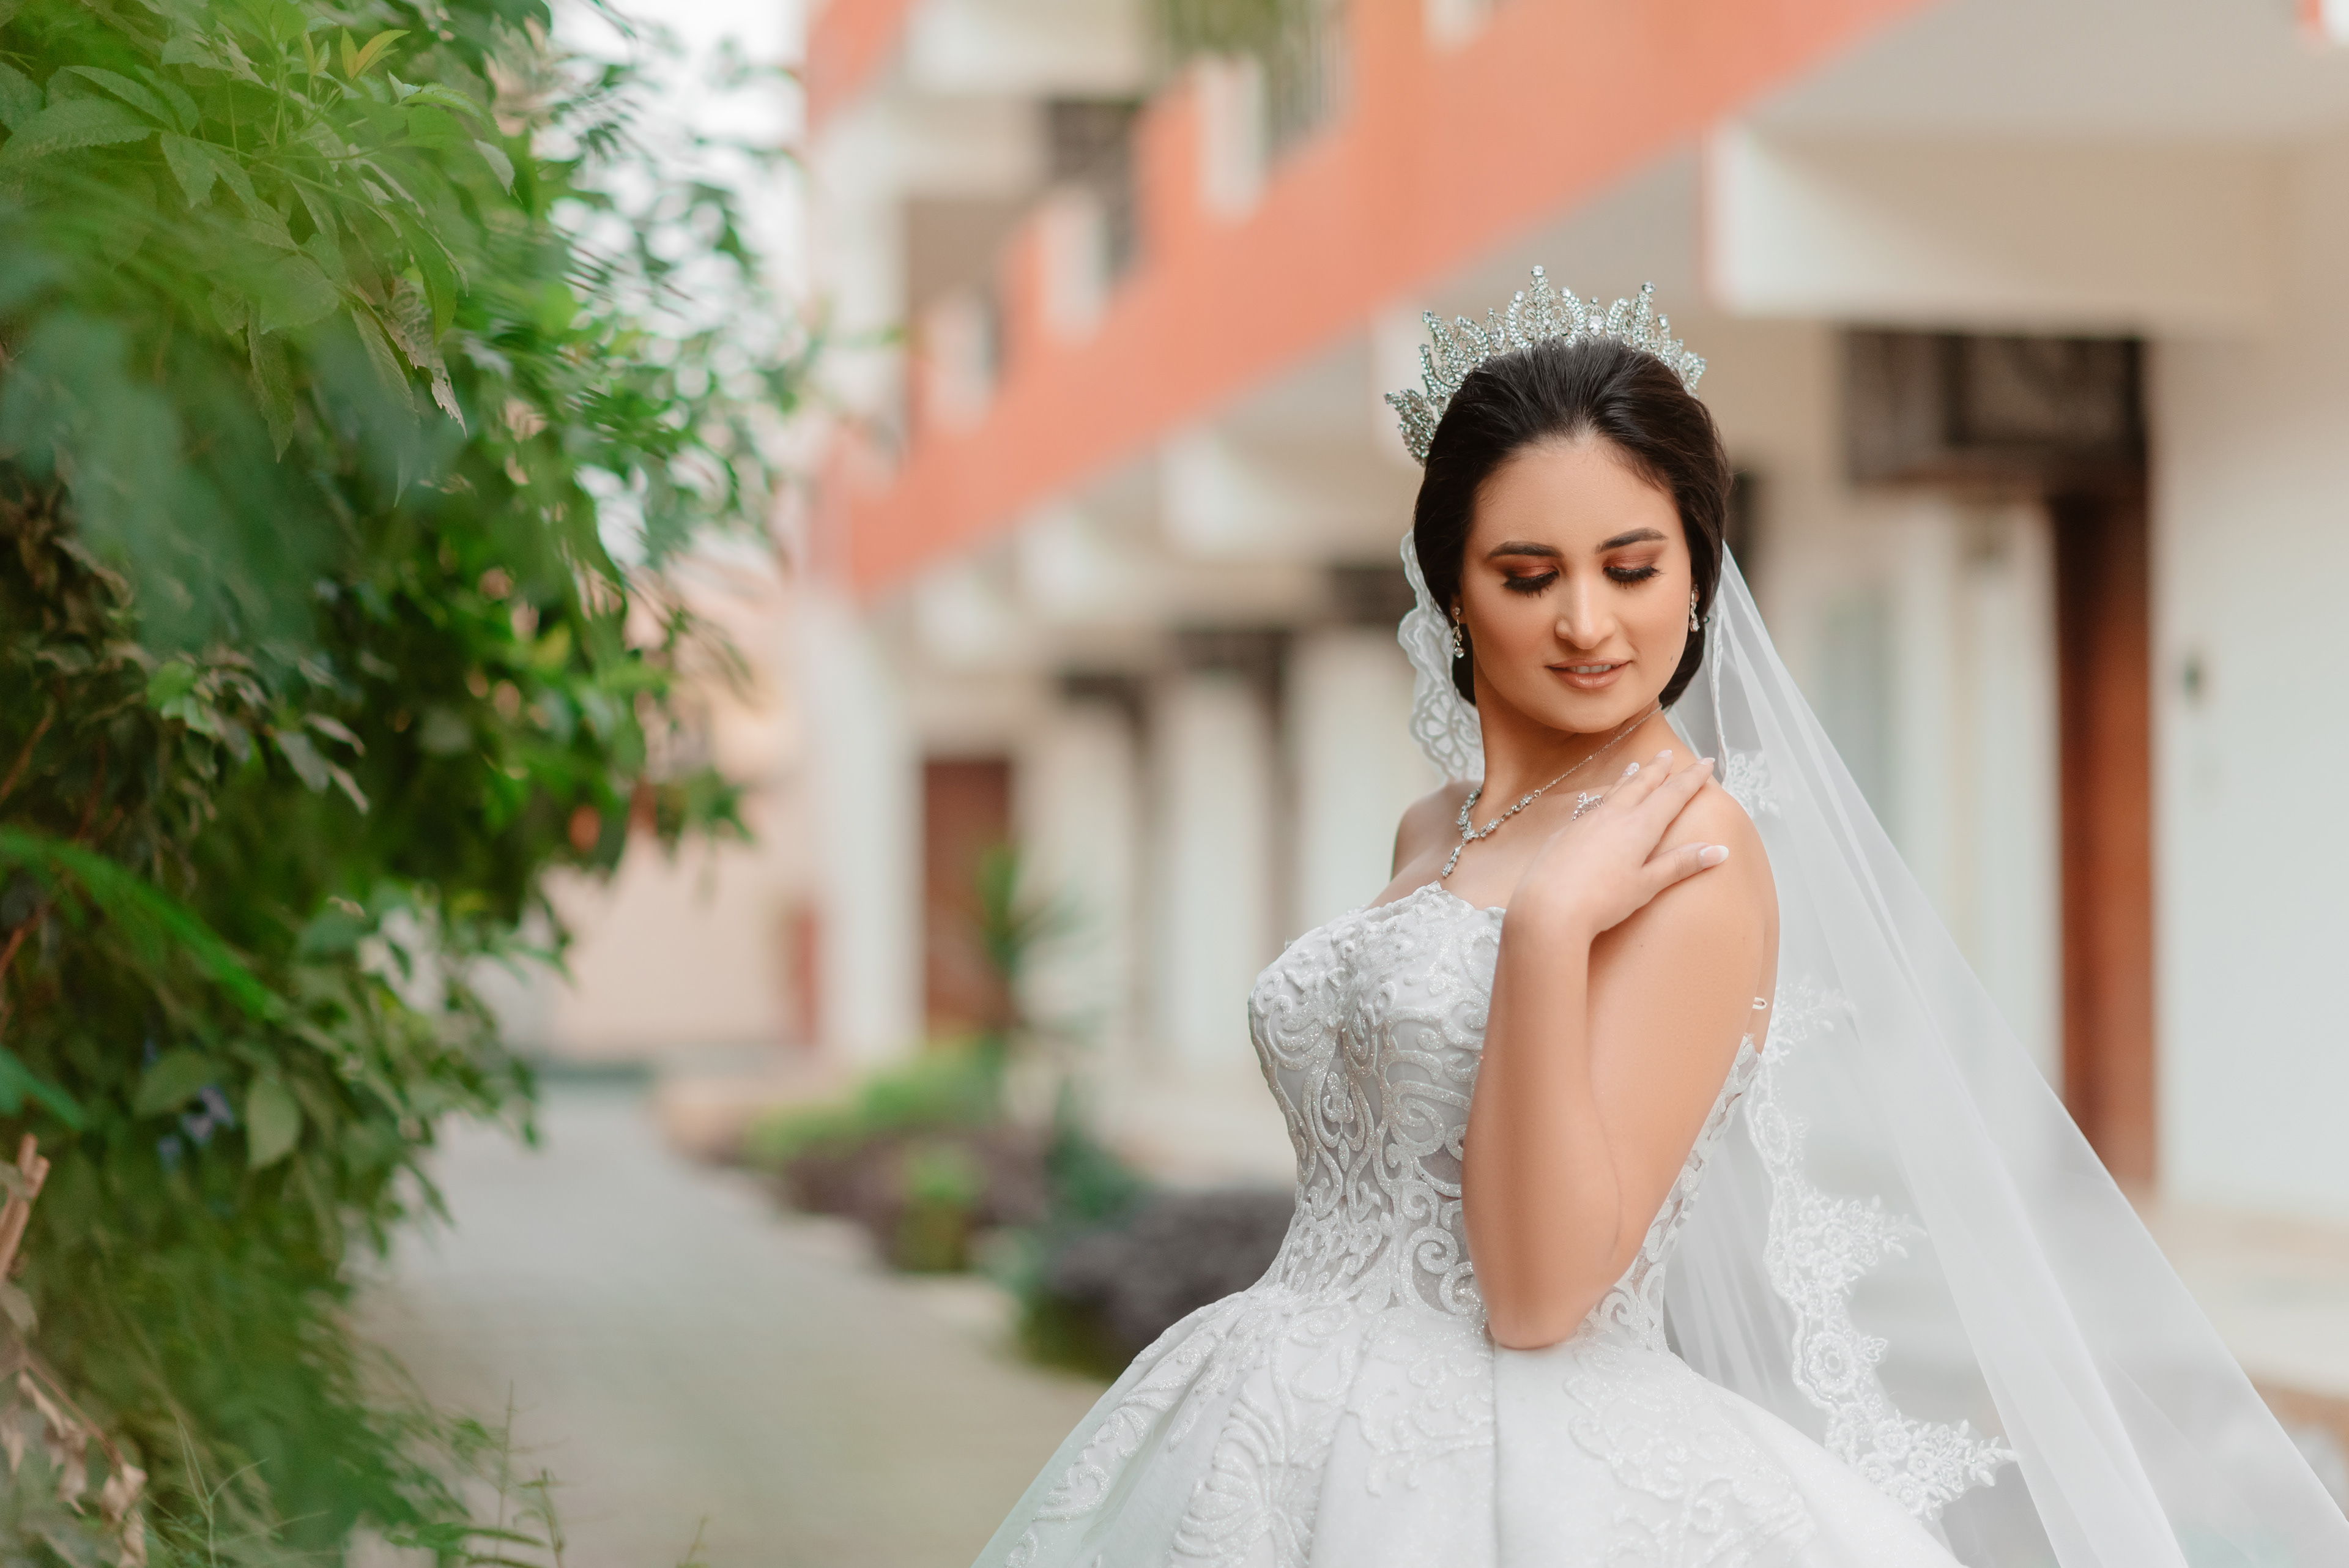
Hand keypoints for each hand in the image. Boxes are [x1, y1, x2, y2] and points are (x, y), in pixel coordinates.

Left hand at [1509, 750, 1727, 936]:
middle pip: (1640, 785)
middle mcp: (1612, 816)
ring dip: (1628, 778)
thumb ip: (1680, 864)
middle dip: (1657, 769)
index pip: (1672, 795)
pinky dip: (1602, 798)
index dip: (1691, 778)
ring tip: (1634, 766)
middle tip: (1667, 754)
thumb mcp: (1647, 885)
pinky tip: (1598, 805)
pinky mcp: (1565, 833)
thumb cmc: (1602, 901)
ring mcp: (1585, 822)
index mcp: (1639, 826)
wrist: (1548, 908)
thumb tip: (1718, 850)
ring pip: (1612, 792)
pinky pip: (1589, 807)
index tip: (1705, 763)